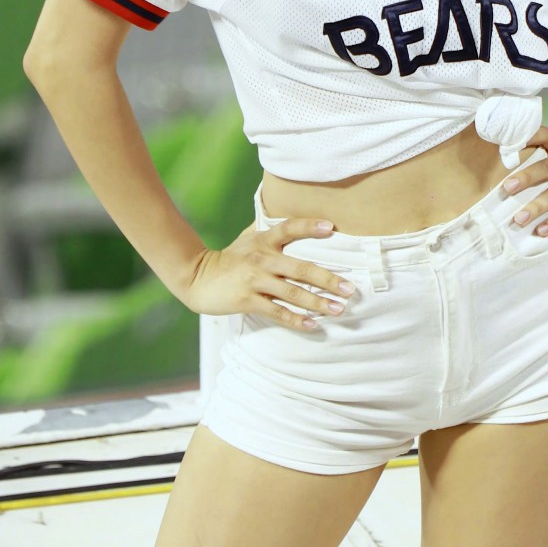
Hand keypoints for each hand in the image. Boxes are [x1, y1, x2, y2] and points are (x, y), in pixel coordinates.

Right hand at [183, 218, 355, 329]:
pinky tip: (313, 325)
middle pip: (300, 268)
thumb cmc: (229, 259)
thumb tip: (294, 222)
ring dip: (318, 302)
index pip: (289, 228)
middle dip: (328, 279)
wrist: (197, 278)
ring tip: (338, 309)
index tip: (331, 227)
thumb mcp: (247, 239)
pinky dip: (296, 319)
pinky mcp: (247, 300)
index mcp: (263, 240)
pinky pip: (277, 312)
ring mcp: (254, 280)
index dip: (309, 226)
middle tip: (350, 288)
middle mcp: (261, 258)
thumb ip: (269, 232)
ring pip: (292, 293)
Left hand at [503, 124, 547, 236]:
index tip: (506, 144)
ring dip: (537, 206)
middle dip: (526, 177)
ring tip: (519, 219)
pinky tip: (540, 231)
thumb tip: (500, 178)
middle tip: (506, 188)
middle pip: (547, 167)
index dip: (527, 136)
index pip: (544, 135)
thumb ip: (537, 162)